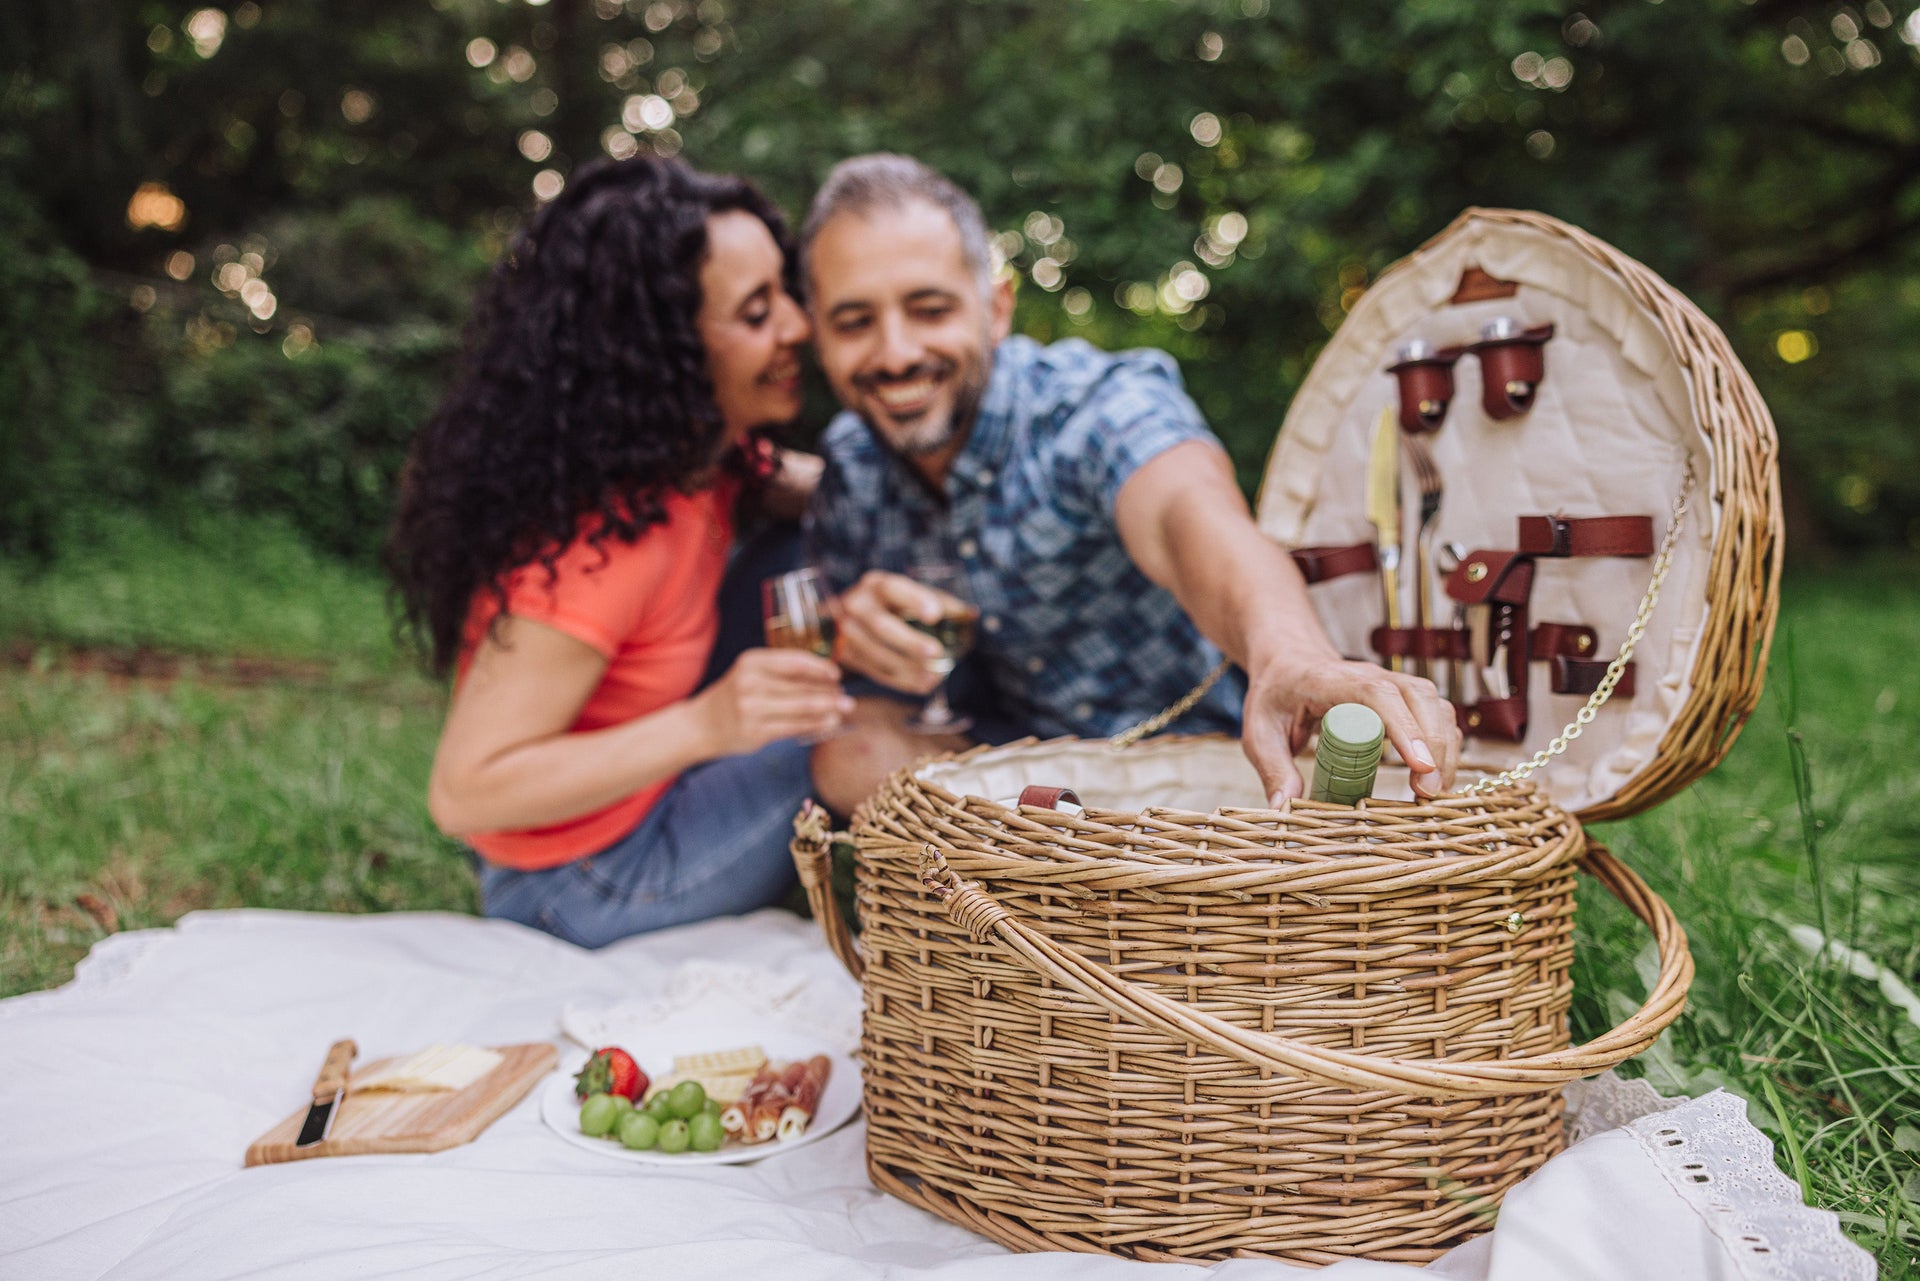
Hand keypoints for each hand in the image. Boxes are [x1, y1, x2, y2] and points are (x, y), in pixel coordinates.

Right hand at [690, 648, 852, 755]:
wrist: (701, 725)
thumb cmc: (735, 696)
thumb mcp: (751, 673)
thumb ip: (782, 672)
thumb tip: (827, 676)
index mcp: (752, 661)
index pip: (795, 661)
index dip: (820, 667)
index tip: (837, 674)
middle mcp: (750, 682)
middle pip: (801, 685)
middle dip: (828, 691)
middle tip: (846, 696)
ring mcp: (752, 708)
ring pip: (802, 706)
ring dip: (828, 708)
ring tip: (845, 709)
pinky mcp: (755, 731)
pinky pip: (794, 726)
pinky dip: (816, 724)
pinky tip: (830, 724)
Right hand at [831, 569, 961, 694]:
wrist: (839, 620)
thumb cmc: (887, 604)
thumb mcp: (906, 594)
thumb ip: (937, 601)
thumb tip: (970, 614)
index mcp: (876, 584)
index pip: (894, 589)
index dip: (914, 600)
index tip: (935, 614)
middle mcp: (856, 604)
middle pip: (882, 626)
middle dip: (910, 642)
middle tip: (936, 653)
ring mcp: (845, 632)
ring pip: (877, 654)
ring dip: (908, 669)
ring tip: (935, 675)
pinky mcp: (845, 655)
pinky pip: (874, 671)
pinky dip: (900, 681)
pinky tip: (922, 684)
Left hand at [1240, 657, 1461, 804]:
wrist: (1288, 662)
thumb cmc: (1274, 695)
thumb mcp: (1259, 732)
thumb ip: (1272, 768)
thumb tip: (1286, 808)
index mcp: (1333, 681)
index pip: (1378, 695)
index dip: (1403, 727)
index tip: (1419, 767)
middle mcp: (1371, 677)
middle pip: (1419, 699)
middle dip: (1433, 745)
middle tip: (1428, 793)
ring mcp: (1392, 685)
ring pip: (1436, 706)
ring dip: (1445, 747)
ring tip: (1435, 793)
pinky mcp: (1404, 699)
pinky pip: (1437, 715)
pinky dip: (1445, 744)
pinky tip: (1438, 778)